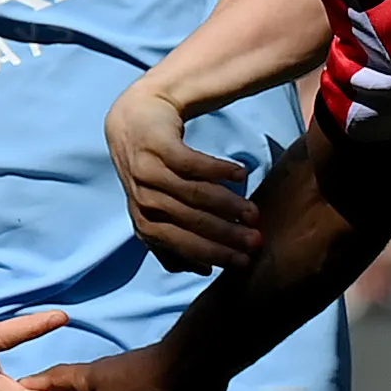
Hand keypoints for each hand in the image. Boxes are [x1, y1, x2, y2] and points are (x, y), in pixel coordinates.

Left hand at [104, 79, 258, 270]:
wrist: (134, 119)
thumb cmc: (153, 170)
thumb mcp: (158, 208)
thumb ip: (174, 240)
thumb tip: (203, 271)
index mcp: (145, 223)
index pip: (183, 246)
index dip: (214, 255)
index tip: (244, 262)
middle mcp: (144, 201)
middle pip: (192, 223)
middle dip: (227, 235)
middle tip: (256, 240)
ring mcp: (148, 172)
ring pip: (195, 194)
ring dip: (228, 205)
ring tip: (253, 212)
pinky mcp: (158, 146)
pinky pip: (194, 163)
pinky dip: (220, 170)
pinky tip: (242, 174)